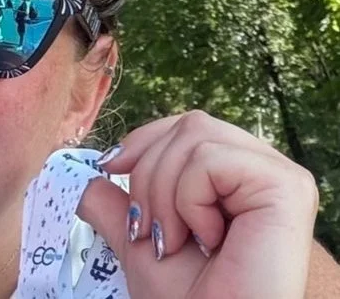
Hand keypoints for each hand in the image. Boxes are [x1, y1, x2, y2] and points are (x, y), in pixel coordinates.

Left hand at [75, 111, 318, 298]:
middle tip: (154, 233)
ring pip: (196, 135)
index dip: (143, 142)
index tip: (110, 169)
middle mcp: (264, 173)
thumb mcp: (139, 243)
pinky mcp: (288, 188)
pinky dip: (190, 200)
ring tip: (178, 241)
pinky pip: (212, 159)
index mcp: (237, 180)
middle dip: (149, 177)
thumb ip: (116, 205)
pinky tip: (210, 241)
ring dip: (166, 194)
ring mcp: (280, 178)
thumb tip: (80, 177)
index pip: (187, 127)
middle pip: (188, 125)